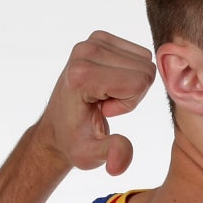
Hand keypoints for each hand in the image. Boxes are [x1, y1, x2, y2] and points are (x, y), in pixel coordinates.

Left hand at [37, 31, 156, 175]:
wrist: (58, 127)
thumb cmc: (75, 141)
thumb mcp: (92, 154)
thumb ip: (111, 154)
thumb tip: (118, 165)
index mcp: (82, 75)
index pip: (139, 82)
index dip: (129, 104)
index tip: (104, 112)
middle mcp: (84, 51)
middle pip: (145, 69)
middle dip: (133, 92)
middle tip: (106, 104)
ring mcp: (91, 41)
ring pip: (144, 60)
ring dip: (131, 83)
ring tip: (105, 96)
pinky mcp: (99, 37)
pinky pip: (138, 53)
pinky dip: (129, 71)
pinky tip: (107, 86)